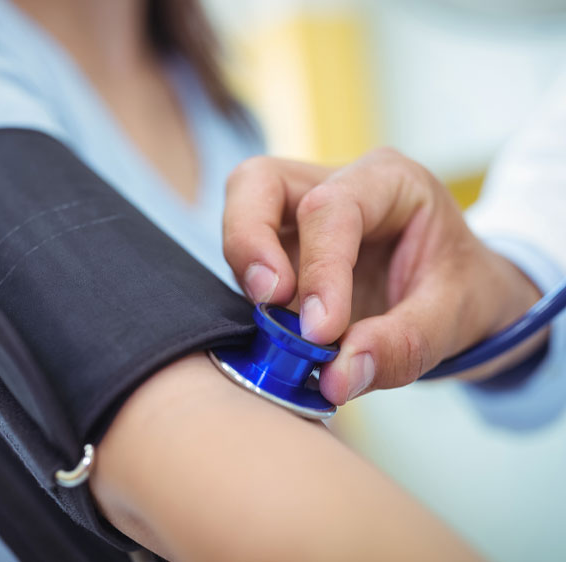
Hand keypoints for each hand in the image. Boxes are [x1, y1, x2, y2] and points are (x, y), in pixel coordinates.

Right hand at [223, 149, 541, 403]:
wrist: (459, 292)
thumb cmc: (463, 289)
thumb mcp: (454, 317)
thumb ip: (401, 347)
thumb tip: (335, 379)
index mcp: (389, 181)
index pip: (333, 208)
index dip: (319, 270)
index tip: (320, 333)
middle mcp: (337, 185)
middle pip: (260, 182)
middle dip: (250, 241)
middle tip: (268, 301)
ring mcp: (303, 214)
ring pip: (243, 213)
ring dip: (248, 270)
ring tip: (277, 323)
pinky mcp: (285, 248)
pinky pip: (249, 259)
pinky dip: (252, 296)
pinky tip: (279, 330)